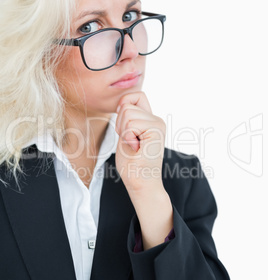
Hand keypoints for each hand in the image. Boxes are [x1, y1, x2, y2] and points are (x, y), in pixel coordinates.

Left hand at [115, 91, 172, 248]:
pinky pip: (131, 124)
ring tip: (134, 146)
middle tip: (130, 142)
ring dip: (124, 132)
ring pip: (127, 113)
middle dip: (120, 124)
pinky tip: (136, 149)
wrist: (140, 184)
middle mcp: (157, 119)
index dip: (123, 107)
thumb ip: (127, 119)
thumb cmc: (132, 165)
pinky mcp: (156, 131)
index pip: (134, 96)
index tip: (124, 129)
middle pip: (127, 104)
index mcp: (150, 120)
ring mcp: (158, 124)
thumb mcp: (126, 136)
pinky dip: (127, 137)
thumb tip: (122, 102)